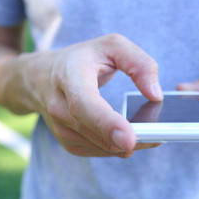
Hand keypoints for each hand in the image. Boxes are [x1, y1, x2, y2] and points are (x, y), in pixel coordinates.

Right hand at [10, 34, 162, 156]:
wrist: (41, 77)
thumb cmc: (81, 59)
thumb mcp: (111, 46)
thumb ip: (139, 64)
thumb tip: (156, 95)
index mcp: (69, 76)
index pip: (85, 104)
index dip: (107, 123)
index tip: (129, 139)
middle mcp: (59, 106)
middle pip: (96, 133)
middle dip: (130, 140)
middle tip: (158, 135)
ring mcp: (61, 128)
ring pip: (102, 147)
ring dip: (127, 144)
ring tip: (145, 131)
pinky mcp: (67, 142)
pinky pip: (99, 151)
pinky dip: (116, 146)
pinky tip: (125, 133)